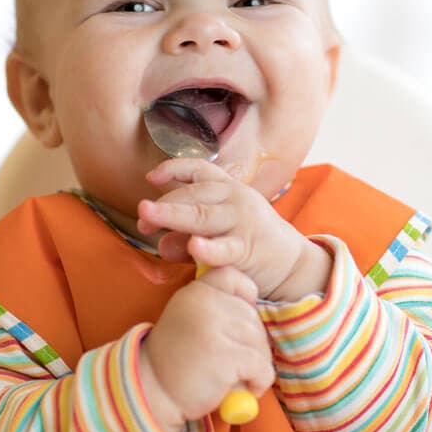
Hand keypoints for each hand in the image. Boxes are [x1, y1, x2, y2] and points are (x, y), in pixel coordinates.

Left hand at [136, 158, 331, 300]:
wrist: (290, 263)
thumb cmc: (248, 241)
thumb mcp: (217, 231)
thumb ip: (186, 234)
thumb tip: (160, 242)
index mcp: (227, 187)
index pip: (198, 169)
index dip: (173, 169)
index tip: (151, 178)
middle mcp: (234, 199)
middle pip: (193, 195)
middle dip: (163, 204)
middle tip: (142, 216)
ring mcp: (242, 222)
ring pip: (202, 216)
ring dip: (173, 215)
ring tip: (148, 218)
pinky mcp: (247, 248)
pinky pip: (225, 248)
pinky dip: (209, 247)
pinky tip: (194, 246)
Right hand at [139, 268, 274, 431]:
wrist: (151, 394)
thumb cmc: (178, 362)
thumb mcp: (190, 320)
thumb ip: (217, 308)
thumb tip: (255, 310)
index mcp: (195, 291)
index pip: (233, 277)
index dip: (245, 299)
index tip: (234, 327)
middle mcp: (204, 302)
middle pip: (253, 316)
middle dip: (253, 343)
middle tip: (236, 364)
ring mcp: (214, 326)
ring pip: (260, 343)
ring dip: (256, 365)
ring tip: (235, 378)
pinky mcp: (224, 354)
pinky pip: (262, 366)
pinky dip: (259, 381)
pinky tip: (244, 389)